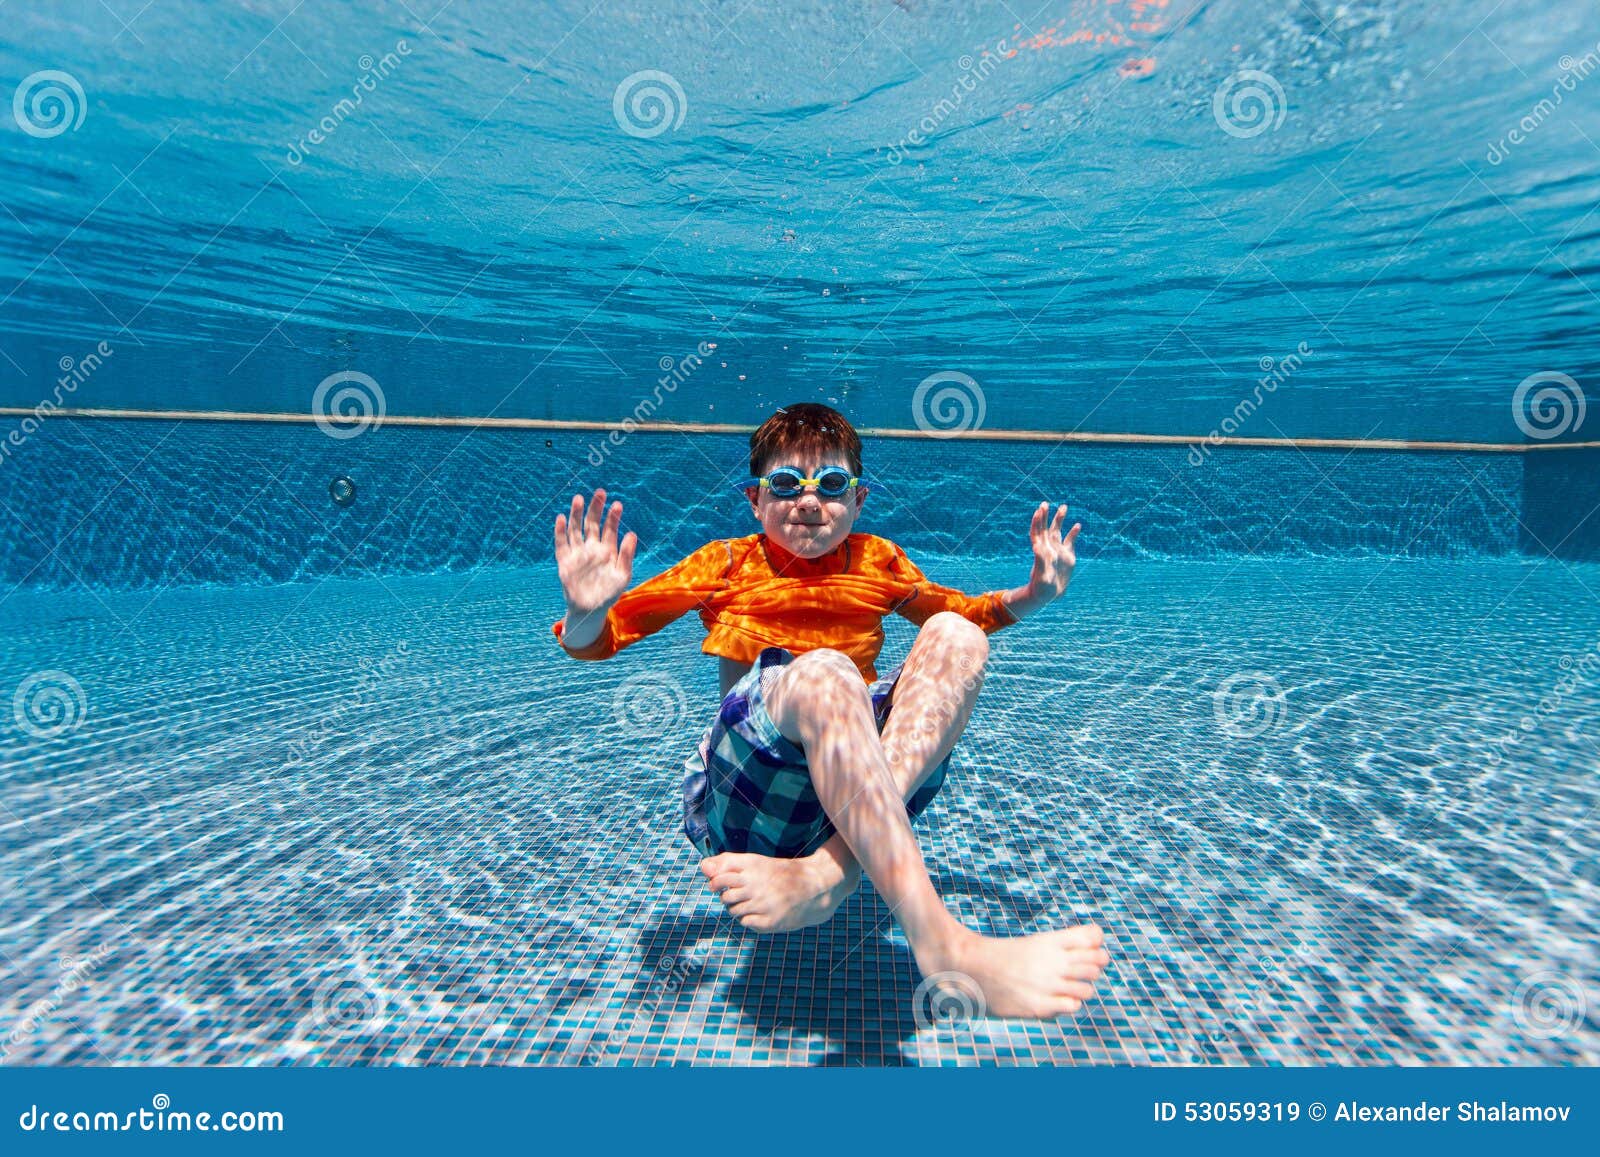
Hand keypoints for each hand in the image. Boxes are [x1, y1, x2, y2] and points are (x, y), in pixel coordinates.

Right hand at [553, 488, 636, 623]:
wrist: (591, 609)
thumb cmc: (609, 593)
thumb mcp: (623, 575)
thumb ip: (626, 555)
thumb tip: (632, 534)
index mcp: (607, 550)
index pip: (610, 528)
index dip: (613, 516)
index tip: (617, 504)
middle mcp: (592, 548)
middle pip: (592, 523)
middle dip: (596, 508)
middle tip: (600, 492)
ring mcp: (578, 553)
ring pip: (576, 529)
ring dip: (577, 514)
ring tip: (579, 498)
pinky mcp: (565, 561)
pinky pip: (561, 544)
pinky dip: (560, 531)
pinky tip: (561, 518)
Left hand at [1025, 501, 1080, 601]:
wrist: (1049, 594)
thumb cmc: (1042, 587)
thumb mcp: (1041, 574)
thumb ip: (1040, 560)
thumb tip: (1036, 546)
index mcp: (1041, 551)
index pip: (1037, 532)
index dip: (1038, 521)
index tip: (1039, 510)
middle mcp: (1048, 548)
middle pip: (1046, 528)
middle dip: (1046, 516)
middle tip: (1046, 504)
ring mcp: (1058, 551)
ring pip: (1058, 532)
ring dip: (1059, 520)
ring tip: (1064, 507)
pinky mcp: (1067, 557)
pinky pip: (1070, 541)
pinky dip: (1073, 533)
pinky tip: (1077, 525)